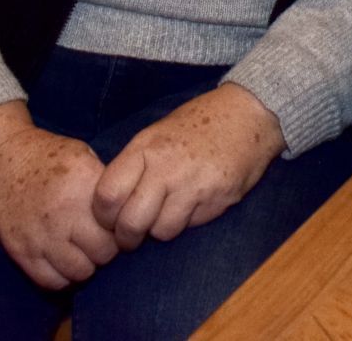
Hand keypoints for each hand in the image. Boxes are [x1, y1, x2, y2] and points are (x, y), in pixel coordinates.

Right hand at [0, 101, 118, 288]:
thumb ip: (106, 184)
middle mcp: (64, 214)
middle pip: (104, 253)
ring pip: (81, 272)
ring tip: (81, 250)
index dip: (123, 228)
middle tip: (100, 239)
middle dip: (107, 249)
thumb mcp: (84, 156)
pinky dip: (61, 276)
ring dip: (85, 264)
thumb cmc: (47, 156)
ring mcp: (40, 236)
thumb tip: (131, 209)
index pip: (120, 225)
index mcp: (84, 186)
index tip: (118, 225)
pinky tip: (62, 260)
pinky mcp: (21, 252)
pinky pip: (52, 282)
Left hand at [90, 84, 285, 249]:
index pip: (108, 194)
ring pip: (161, 232)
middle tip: (130, 237)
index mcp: (146, 147)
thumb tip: (111, 201)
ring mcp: (194, 185)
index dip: (102, 215)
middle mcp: (167, 167)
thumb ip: (136, 164)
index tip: (109, 219)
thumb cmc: (198, 124)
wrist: (248, 113)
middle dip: (127, 238)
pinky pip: (191, 226)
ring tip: (166, 214)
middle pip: (131, 223)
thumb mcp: (158, 134)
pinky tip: (194, 203)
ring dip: (160, 229)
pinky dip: (187, 222)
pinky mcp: (218, 199)